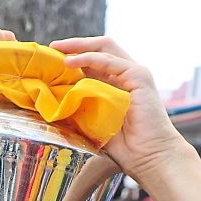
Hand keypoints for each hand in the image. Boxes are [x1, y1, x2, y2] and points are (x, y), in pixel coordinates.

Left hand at [49, 36, 190, 181]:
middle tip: (52, 48)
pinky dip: (88, 58)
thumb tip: (52, 101)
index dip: (74, 55)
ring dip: (78, 47)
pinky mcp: (139, 77)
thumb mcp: (92, 121)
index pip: (95, 59)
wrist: (149, 157)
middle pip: (100, 47)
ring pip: (104, 48)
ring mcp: (135, 73)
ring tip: (56, 51)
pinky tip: (70, 62)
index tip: (51, 59)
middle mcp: (127, 74)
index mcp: (117, 83)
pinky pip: (110, 61)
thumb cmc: (123, 147)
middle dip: (74, 44)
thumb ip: (78, 107)